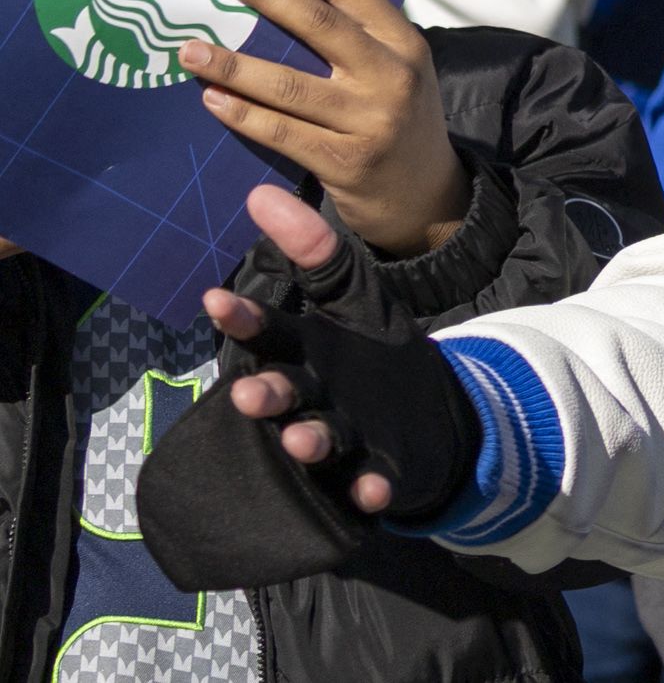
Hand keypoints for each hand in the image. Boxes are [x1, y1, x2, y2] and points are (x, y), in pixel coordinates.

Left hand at [182, 0, 466, 256]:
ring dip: (234, 64)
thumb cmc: (397, 122)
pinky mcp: (344, 162)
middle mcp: (392, 76)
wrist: (428, 196)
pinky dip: (242, 114)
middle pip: (322, 25)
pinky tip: (211, 98)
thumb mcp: (399, 71)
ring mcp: (370, 121)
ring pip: (290, 85)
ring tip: (191, 48)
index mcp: (405, 44)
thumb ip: (360, 40)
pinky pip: (281, 132)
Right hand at [199, 186, 474, 526]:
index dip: (244, 320)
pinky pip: (372, 482)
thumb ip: (314, 253)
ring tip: (300, 438)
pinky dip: (370, 487)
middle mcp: (315, 398)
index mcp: (305, 353)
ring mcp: (346, 438)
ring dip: (308, 440)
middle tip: (249, 393)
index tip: (214, 300)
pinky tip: (372, 488)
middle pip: (285, 393)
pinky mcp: (379, 471)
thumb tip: (260, 195)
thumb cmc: (371, 355)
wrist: (427, 422)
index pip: (267, 333)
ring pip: (320, 440)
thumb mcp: (354, 298)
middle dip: (267, 393)